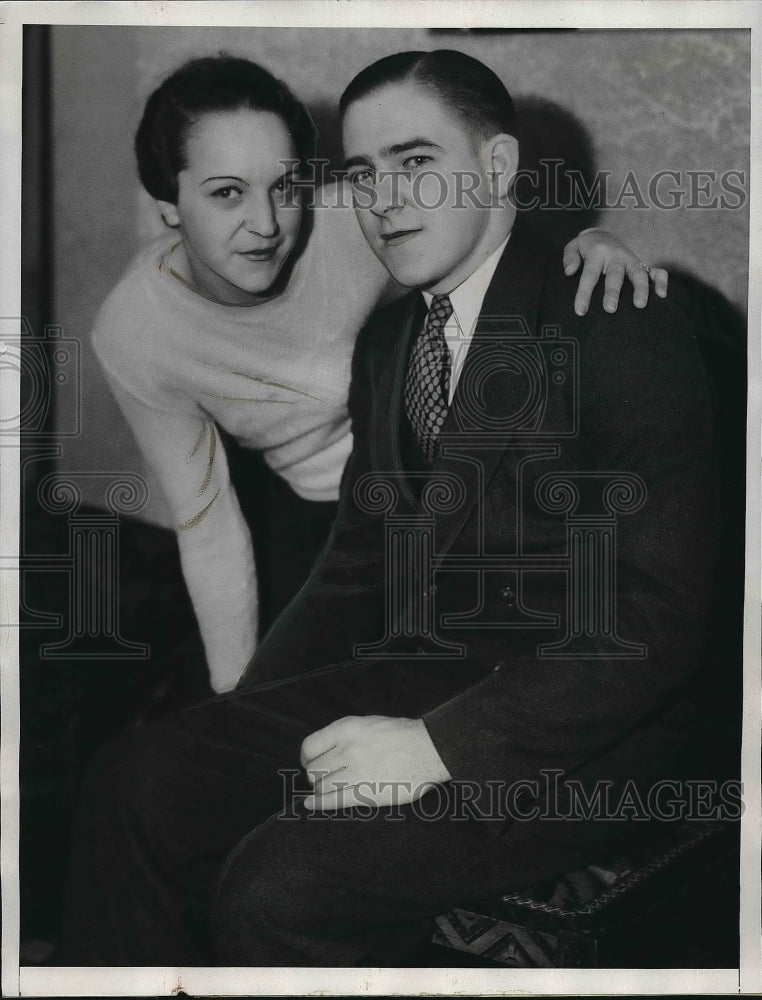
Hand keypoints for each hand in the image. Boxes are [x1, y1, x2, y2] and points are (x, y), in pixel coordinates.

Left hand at [300, 714, 450, 811]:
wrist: (429, 749)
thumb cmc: (402, 735)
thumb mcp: (368, 723)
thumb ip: (346, 735)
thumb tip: (327, 749)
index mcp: (347, 729)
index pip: (310, 746)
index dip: (306, 757)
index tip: (309, 762)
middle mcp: (347, 749)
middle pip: (314, 769)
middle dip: (316, 775)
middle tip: (324, 778)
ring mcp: (356, 772)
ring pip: (322, 786)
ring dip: (322, 789)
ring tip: (327, 789)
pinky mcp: (366, 793)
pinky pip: (333, 801)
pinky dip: (318, 804)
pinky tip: (310, 804)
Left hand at [563, 228, 668, 315]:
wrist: (603, 236)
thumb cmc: (585, 248)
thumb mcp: (573, 246)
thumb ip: (569, 257)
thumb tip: (570, 271)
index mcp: (597, 253)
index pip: (589, 275)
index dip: (584, 293)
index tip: (580, 311)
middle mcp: (616, 256)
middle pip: (615, 275)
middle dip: (613, 292)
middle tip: (610, 309)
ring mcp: (631, 260)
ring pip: (638, 273)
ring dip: (640, 289)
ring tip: (639, 305)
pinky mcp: (641, 265)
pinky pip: (656, 271)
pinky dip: (661, 282)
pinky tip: (662, 296)